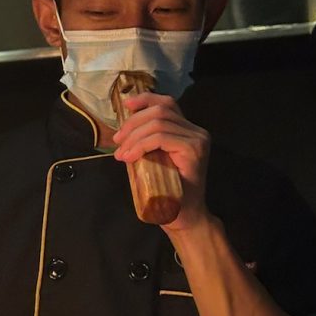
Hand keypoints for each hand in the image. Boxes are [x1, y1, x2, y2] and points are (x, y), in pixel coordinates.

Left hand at [113, 92, 210, 231]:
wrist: (184, 216)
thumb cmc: (167, 192)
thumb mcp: (152, 160)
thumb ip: (145, 143)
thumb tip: (122, 131)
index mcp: (188, 130)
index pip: (167, 104)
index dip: (145, 100)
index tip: (126, 106)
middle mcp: (196, 131)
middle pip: (161, 110)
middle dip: (133, 123)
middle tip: (117, 141)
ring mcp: (197, 140)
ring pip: (159, 123)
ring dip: (134, 137)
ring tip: (121, 154)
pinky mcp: (193, 150)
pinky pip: (161, 138)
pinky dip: (141, 145)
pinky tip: (130, 157)